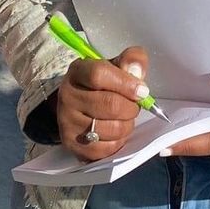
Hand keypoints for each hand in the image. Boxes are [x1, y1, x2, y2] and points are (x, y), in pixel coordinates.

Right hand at [56, 47, 150, 161]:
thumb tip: (137, 71)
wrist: (79, 107)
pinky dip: (119, 142)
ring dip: (127, 125)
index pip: (99, 74)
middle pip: (110, 104)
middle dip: (131, 108)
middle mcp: (67, 96)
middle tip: (134, 106)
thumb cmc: (103, 85)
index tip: (142, 91)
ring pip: (112, 128)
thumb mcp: (117, 66)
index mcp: (78, 72)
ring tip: (124, 119)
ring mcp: (67, 122)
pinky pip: (107, 148)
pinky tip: (115, 132)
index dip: (126, 83)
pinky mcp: (72, 145)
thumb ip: (132, 60)